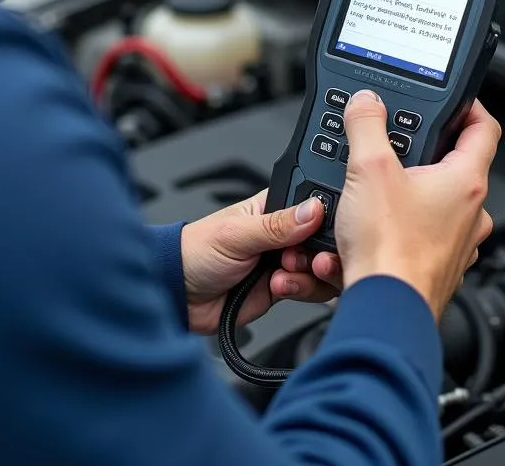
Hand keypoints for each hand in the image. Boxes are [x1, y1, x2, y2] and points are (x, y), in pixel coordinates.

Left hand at [179, 189, 342, 334]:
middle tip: (302, 258)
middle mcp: (285, 234)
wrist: (179, 296)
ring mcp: (285, 262)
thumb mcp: (237, 233)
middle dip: (320, 253)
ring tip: (284, 274)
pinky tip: (277, 288)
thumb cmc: (197, 251)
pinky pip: (310, 291)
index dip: (325, 220)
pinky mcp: (284, 288)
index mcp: (275, 208)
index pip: (314, 207)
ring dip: (308, 274)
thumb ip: (276, 225)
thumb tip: (313, 209)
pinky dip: (301, 290)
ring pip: (321, 268)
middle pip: (324, 241)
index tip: (323, 231)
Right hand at [333, 91, 499, 321]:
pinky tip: (375, 228)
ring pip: (441, 204)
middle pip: (458, 166)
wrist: (385, 310)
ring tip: (378, 191)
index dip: (469, 107)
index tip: (455, 101)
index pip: (484, 128)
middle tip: (398, 147)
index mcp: (466, 181)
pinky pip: (426, 236)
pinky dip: (404, 227)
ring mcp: (459, 244)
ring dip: (413, 193)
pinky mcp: (439, 268)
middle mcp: (472, 213)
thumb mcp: (369, 169)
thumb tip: (367, 103)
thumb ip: (367, 126)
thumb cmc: (390, 250)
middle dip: (426, 154)